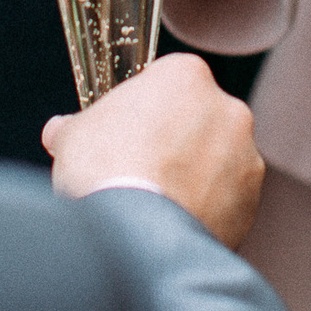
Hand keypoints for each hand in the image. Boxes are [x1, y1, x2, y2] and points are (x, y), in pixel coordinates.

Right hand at [41, 54, 262, 247]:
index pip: (169, 83)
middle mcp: (227, 109)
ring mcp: (245, 157)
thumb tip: (58, 131)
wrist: (133, 235)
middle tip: (143, 171)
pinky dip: (207, 211)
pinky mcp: (251, 202)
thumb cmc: (103, 170)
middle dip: (177, 142)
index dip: (146, 109)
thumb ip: (74, 127)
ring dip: (195, 178)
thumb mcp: (73, 136)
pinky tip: (175, 226)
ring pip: (218, 162)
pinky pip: (227, 201)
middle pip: (199, 120)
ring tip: (157, 206)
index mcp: (186, 75)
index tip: (130, 133)